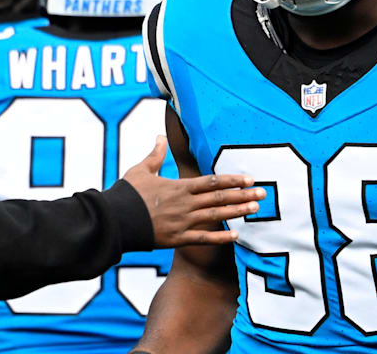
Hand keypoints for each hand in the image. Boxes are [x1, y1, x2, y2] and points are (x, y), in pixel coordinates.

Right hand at [123, 136, 264, 247]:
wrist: (113, 221)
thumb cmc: (126, 194)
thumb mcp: (141, 170)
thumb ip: (155, 155)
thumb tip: (160, 137)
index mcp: (178, 187)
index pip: (211, 181)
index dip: (232, 180)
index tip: (249, 178)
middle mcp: (185, 204)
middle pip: (219, 198)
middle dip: (243, 195)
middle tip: (263, 193)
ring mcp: (182, 222)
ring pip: (215, 216)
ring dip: (237, 211)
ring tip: (255, 209)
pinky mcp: (177, 239)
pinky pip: (203, 239)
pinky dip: (220, 238)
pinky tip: (237, 236)